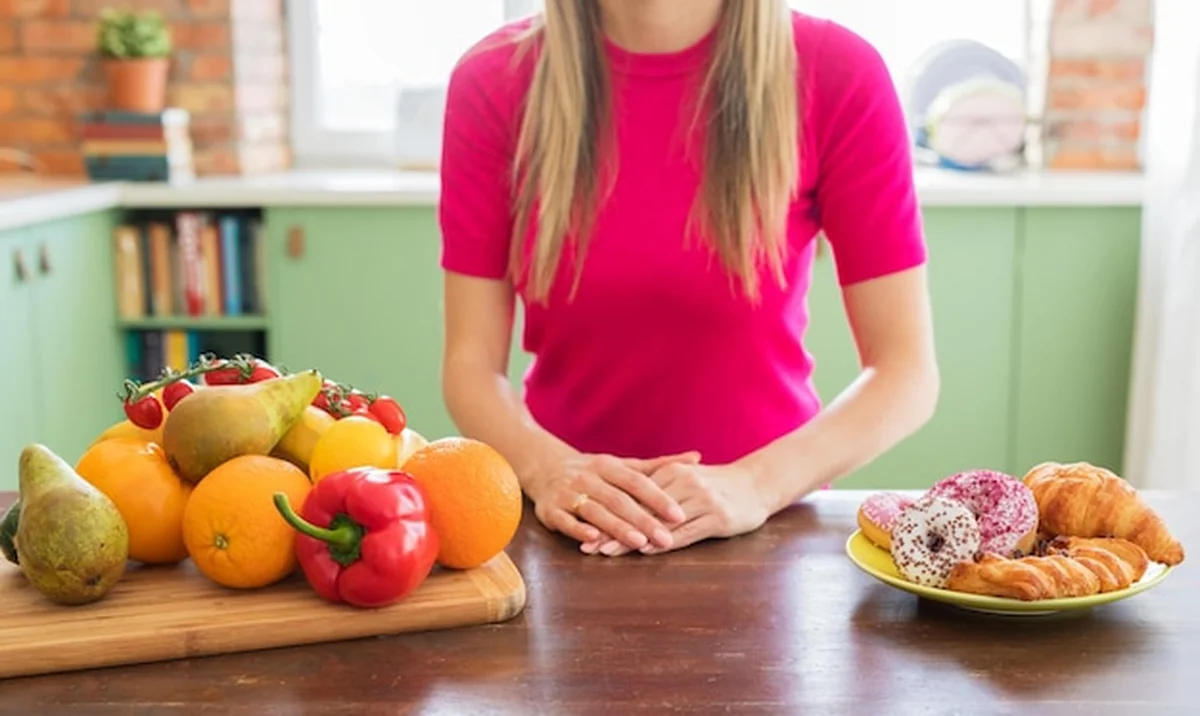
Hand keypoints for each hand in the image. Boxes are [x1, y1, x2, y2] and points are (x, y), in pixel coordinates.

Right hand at [525, 450, 700, 551]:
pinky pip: (566, 521)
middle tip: (666, 538)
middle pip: (619, 499)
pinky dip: (579, 529)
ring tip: (638, 542)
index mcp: (608, 466)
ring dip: (616, 527)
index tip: (679, 514)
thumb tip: (697, 458)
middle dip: (643, 519)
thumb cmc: (593, 471)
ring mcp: (568, 493)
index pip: (637, 482)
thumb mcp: (622, 465)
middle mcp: (588, 477)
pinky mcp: (551, 510)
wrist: (544, 468)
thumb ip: (658, 465)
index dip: (658, 498)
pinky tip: (594, 539)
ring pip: (595, 511)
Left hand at [582, 462, 770, 555]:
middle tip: (589, 546)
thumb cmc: (717, 483)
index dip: (609, 513)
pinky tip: (645, 551)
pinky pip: (685, 532)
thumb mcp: (687, 478)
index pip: (633, 497)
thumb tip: (623, 497)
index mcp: (673, 473)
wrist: (757, 483)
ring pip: (659, 523)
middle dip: (613, 529)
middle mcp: (685, 483)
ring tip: (607, 553)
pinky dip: (663, 542)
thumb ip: (658, 485)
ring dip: (631, 539)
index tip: (585, 527)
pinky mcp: (717, 518)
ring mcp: (702, 500)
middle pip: (641, 510)